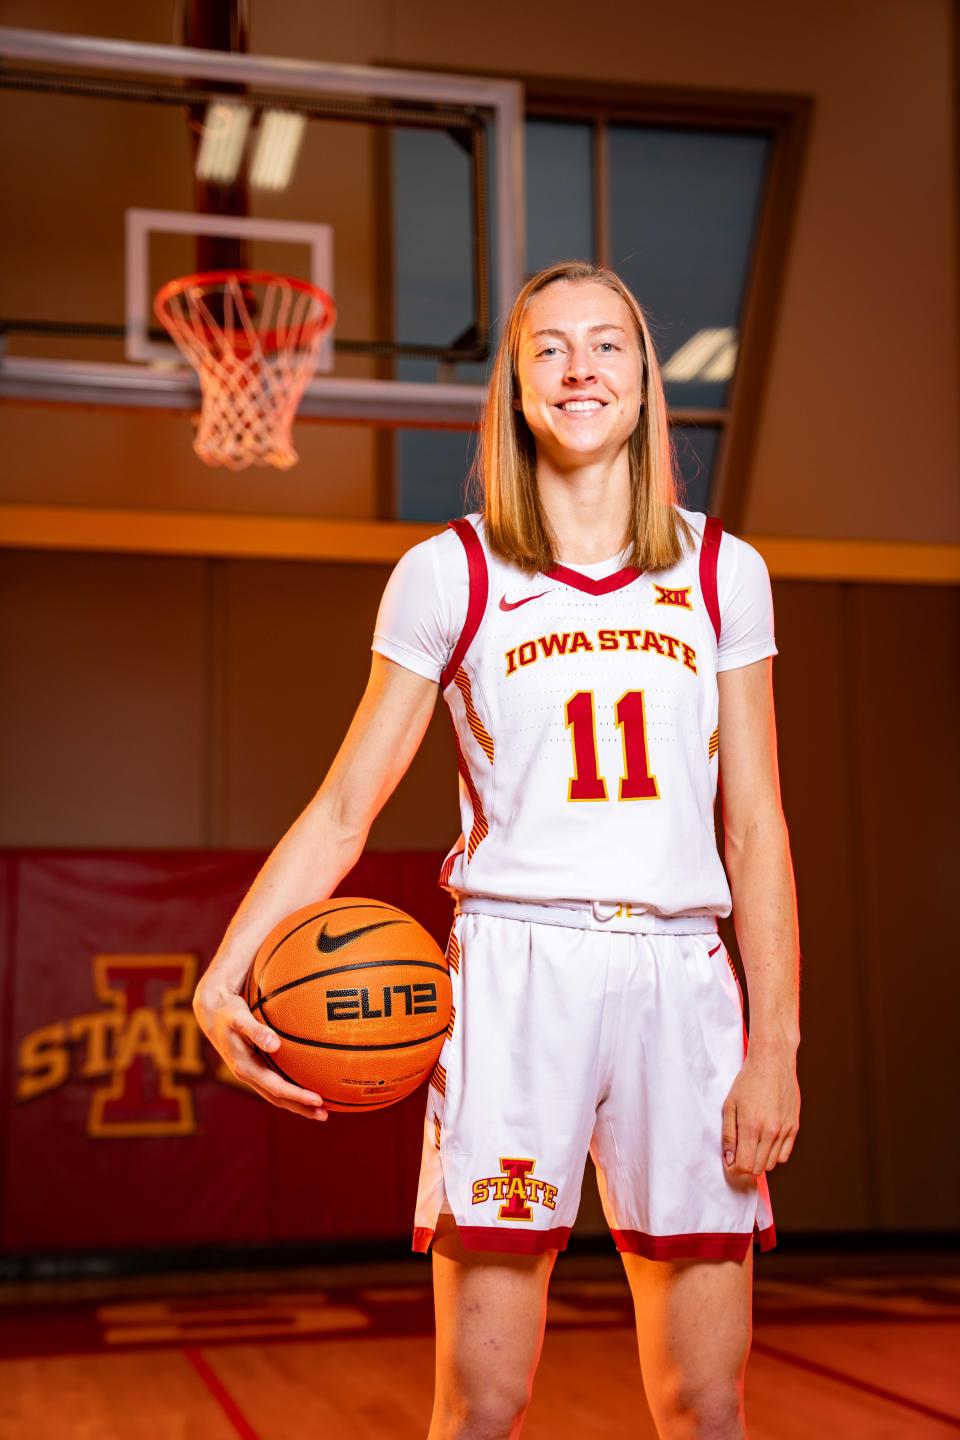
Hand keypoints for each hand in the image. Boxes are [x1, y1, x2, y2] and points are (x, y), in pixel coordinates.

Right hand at [193, 978, 327, 1120]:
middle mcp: (247, 1075)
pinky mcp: (253, 1067)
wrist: (211, 1012)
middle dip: (301, 1108)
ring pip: (275, 1094)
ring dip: (297, 1103)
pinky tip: (306, 1083)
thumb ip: (256, 1031)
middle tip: (325, 1115)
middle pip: (277, 1099)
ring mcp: (250, 1073)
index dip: (297, 1096)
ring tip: (321, 1109)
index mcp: (245, 1068)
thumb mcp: (239, 1019)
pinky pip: (274, 1083)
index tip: (319, 1100)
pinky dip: (291, 1089)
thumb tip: (275, 1045)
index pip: (275, 1088)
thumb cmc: (228, 1012)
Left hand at [721, 1048, 798, 1175]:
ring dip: (760, 1160)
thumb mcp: (730, 1105)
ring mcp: (785, 1130)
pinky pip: (785, 1154)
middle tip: (738, 1154)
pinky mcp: (794, 1127)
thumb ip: (728, 1135)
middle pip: (758, 1168)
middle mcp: (770, 1131)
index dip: (734, 1169)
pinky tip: (765, 1142)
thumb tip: (729, 1158)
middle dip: (745, 1166)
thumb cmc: (748, 1081)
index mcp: (751, 1126)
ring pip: (772, 1163)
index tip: (729, 1162)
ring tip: (751, 1145)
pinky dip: (774, 1154)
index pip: (744, 1165)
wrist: (772, 1062)